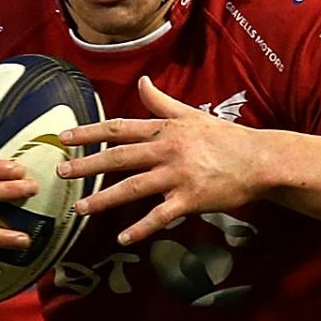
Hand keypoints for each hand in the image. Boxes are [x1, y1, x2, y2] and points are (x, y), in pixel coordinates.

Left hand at [57, 77, 270, 246]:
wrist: (259, 161)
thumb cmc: (226, 138)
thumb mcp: (192, 114)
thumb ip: (161, 102)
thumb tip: (142, 81)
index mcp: (164, 130)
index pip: (119, 128)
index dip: (89, 132)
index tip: (65, 137)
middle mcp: (166, 151)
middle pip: (119, 157)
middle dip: (86, 165)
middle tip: (61, 171)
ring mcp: (177, 176)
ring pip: (132, 188)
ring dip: (103, 199)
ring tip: (80, 208)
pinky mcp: (190, 200)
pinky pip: (160, 216)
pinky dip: (141, 229)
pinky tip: (123, 239)